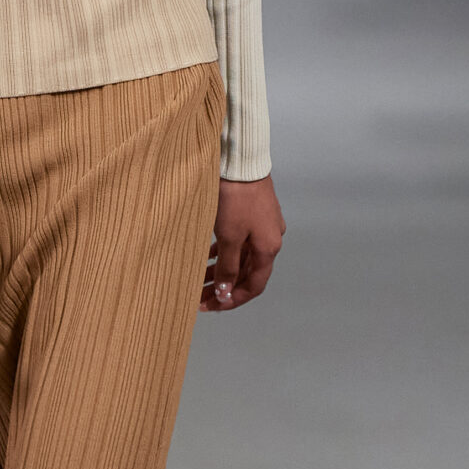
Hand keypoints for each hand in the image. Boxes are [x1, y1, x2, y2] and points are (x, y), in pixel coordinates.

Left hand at [201, 174, 283, 311]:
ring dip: (221, 271)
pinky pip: (238, 242)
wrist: (241, 161)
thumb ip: (228, 267)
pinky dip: (224, 253)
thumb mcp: (229, 237)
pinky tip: (207, 257)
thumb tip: (226, 292)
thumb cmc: (237, 197)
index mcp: (269, 248)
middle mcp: (269, 240)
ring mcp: (262, 226)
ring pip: (240, 258)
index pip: (253, 286)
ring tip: (198, 280)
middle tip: (199, 298)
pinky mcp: (252, 214)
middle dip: (223, 287)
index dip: (233, 300)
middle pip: (245, 273)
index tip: (212, 307)